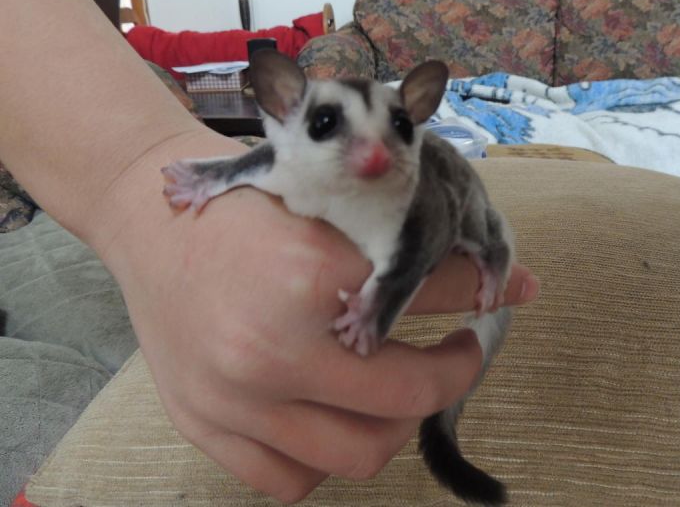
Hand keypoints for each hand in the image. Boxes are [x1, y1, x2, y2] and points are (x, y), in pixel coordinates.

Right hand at [95, 132, 538, 503]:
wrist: (148, 221)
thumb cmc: (242, 211)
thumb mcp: (330, 209)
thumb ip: (417, 250)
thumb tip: (522, 282)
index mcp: (310, 275)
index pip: (427, 297)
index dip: (476, 299)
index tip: (488, 303)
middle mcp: (273, 348)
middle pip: (405, 398)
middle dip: (453, 375)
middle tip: (456, 354)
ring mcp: (236, 399)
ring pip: (356, 455)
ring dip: (395, 426)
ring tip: (395, 390)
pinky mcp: (207, 426)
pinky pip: (291, 480)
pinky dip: (325, 458)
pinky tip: (333, 416)